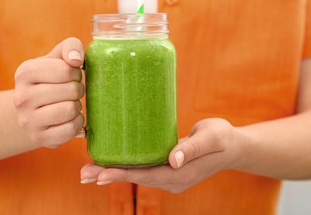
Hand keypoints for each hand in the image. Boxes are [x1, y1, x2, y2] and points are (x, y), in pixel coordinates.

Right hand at [14, 37, 84, 147]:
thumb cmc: (51, 79)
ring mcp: (27, 120)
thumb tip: (76, 59)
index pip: (66, 70)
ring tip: (69, 104)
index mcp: (24, 72)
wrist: (32, 110)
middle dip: (77, 89)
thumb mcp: (56, 58)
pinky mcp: (38, 138)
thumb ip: (70, 47)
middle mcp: (21, 97)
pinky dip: (77, 123)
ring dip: (77, 106)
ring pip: (70, 110)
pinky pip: (71, 129)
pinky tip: (69, 119)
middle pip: (71, 90)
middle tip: (70, 91)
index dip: (75, 72)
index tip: (70, 76)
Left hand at [81, 118, 239, 192]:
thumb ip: (193, 147)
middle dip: (109, 176)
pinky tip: (111, 162)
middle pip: (136, 178)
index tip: (100, 174)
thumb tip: (172, 159)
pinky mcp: (167, 168)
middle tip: (84, 173)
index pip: (146, 176)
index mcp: (180, 175)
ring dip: (113, 173)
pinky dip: (125, 166)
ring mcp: (169, 176)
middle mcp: (172, 179)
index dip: (122, 175)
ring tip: (89, 170)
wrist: (233, 147)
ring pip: (137, 174)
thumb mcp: (212, 138)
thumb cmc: (223, 138)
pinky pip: (143, 168)